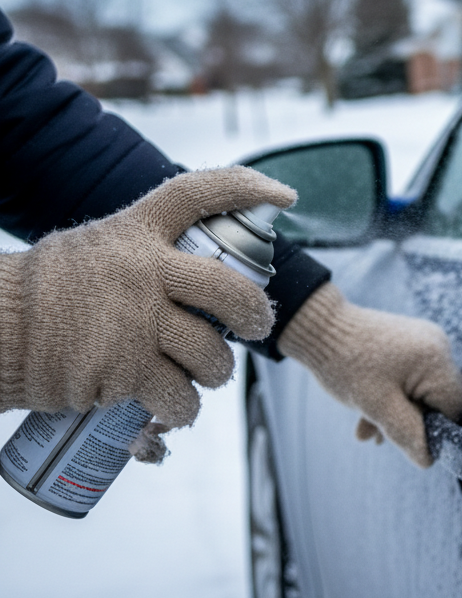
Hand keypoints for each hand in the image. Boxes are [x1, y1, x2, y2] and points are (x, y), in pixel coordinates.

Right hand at [0, 167, 295, 444]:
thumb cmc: (41, 292)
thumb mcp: (91, 249)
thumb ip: (138, 252)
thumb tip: (189, 268)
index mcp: (135, 232)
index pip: (199, 192)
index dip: (248, 188)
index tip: (285, 196)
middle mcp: (143, 271)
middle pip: (230, 290)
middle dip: (255, 313)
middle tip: (259, 324)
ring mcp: (138, 321)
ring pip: (211, 354)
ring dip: (216, 372)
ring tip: (206, 375)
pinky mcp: (127, 370)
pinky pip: (180, 396)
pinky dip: (184, 409)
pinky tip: (177, 408)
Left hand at [279, 283, 461, 466]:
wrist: (320, 328)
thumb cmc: (346, 365)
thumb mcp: (377, 407)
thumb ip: (408, 435)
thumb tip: (428, 460)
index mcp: (436, 359)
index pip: (454, 407)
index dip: (434, 429)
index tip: (406, 439)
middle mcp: (438, 345)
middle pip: (437, 399)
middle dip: (410, 421)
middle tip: (377, 436)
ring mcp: (426, 340)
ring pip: (423, 390)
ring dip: (398, 411)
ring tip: (366, 427)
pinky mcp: (412, 340)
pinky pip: (413, 375)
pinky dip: (395, 394)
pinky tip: (369, 410)